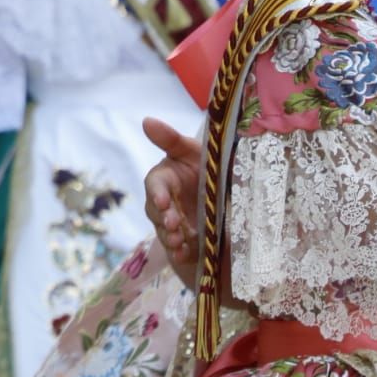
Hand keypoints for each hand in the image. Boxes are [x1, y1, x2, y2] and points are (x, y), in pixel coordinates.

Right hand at [143, 116, 203, 283]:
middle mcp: (166, 202)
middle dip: (164, 218)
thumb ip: (171, 140)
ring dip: (170, 237)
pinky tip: (185, 255)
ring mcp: (174, 224)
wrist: (230, 200)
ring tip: (180, 243)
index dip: (158, 193)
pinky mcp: (184, 243)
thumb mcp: (195, 152)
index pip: (155, 184)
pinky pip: (177, 250)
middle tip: (173, 224)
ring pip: (165, 231)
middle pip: (156, 211)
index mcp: (167, 178)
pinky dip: (181, 254)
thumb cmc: (208, 169)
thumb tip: (146, 120)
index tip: (165, 200)